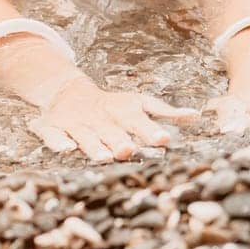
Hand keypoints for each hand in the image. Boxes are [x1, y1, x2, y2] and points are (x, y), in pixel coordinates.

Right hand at [27, 76, 201, 161]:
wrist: (67, 92)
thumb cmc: (113, 105)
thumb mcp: (138, 102)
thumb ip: (165, 112)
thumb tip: (196, 116)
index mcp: (121, 111)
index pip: (138, 120)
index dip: (149, 130)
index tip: (164, 140)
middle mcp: (99, 117)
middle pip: (111, 131)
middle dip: (119, 141)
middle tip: (128, 150)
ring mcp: (76, 123)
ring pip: (86, 136)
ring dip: (94, 145)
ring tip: (103, 156)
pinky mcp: (52, 127)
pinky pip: (54, 135)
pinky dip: (58, 142)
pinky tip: (66, 150)